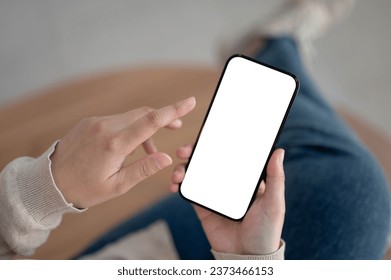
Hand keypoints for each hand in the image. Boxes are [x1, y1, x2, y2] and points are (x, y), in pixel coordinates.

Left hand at [51, 97, 195, 208]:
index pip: (150, 121)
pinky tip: (128, 147)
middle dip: (162, 118)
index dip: (173, 110)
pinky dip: (129, 130)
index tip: (190, 101)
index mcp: (114, 144)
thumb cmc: (85, 188)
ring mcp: (96, 122)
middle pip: (143, 114)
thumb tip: (167, 158)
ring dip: (144, 129)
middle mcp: (105, 127)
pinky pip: (117, 120)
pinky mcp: (90, 122)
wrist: (51, 181)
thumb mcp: (117, 186)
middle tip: (176, 128)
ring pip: (130, 117)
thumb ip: (143, 170)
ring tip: (149, 152)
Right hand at [171, 145, 284, 254]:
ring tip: (177, 173)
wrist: (247, 256)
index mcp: (243, 178)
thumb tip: (279, 150)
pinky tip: (174, 185)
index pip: (228, 154)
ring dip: (182, 168)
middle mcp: (227, 182)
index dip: (216, 143)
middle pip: (207, 161)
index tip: (205, 135)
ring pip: (194, 173)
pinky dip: (179, 186)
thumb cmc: (266, 230)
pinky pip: (188, 192)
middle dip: (193, 152)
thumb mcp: (274, 203)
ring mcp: (213, 194)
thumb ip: (276, 178)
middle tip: (184, 150)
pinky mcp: (203, 207)